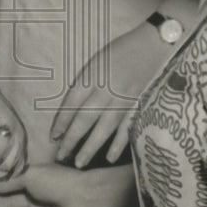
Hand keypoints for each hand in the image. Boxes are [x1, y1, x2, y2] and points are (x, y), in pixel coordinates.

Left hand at [50, 24, 157, 166]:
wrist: (152, 44)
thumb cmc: (121, 49)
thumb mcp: (96, 60)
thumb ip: (85, 82)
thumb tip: (72, 107)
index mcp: (92, 75)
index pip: (71, 102)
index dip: (61, 120)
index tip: (53, 136)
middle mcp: (105, 89)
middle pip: (84, 119)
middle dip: (71, 139)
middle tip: (61, 156)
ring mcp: (123, 99)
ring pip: (103, 128)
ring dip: (90, 147)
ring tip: (79, 163)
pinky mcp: (138, 104)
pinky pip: (126, 127)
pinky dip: (119, 143)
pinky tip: (109, 157)